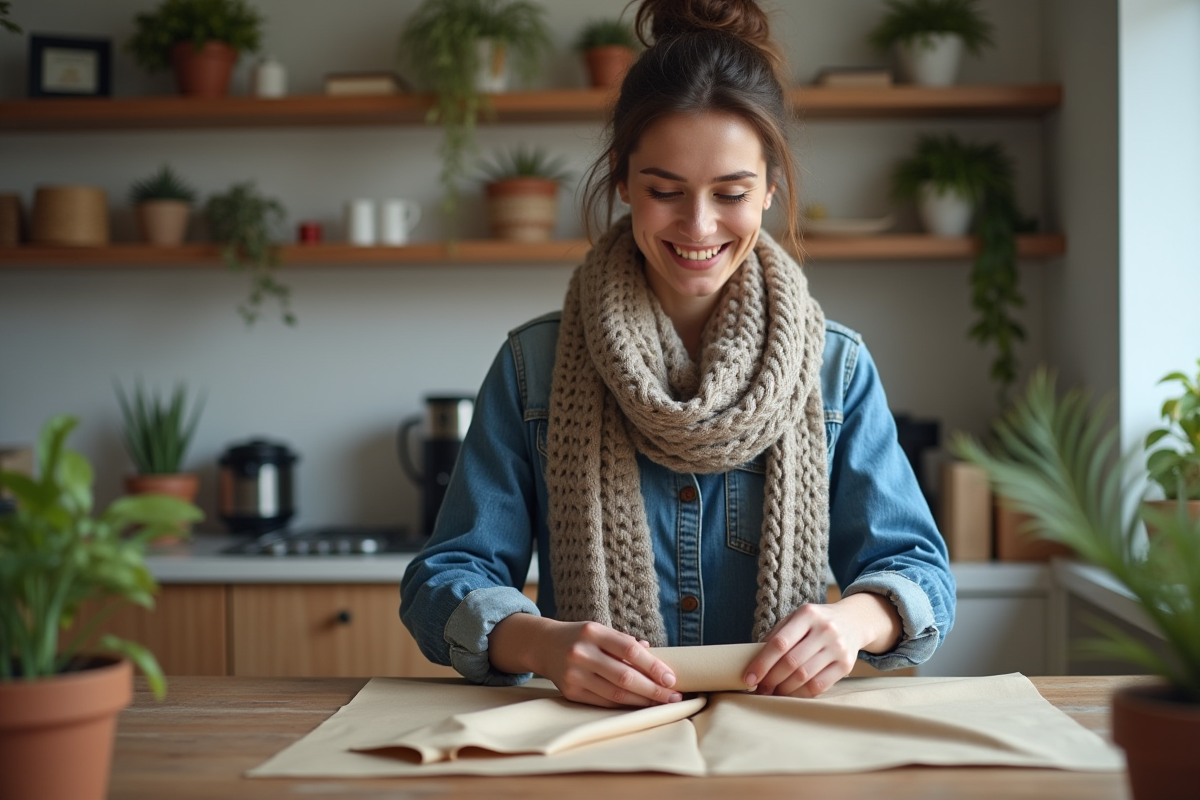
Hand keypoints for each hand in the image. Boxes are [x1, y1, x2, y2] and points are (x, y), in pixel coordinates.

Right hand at [489, 614, 681, 708]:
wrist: (543, 645)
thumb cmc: (580, 637)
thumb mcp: (600, 631)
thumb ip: (625, 643)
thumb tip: (654, 656)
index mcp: (593, 632)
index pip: (629, 650)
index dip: (653, 666)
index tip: (671, 678)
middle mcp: (581, 653)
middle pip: (624, 676)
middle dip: (653, 689)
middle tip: (674, 696)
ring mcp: (574, 674)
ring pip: (616, 693)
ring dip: (642, 701)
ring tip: (662, 703)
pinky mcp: (570, 692)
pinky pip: (604, 702)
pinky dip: (625, 705)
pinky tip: (639, 705)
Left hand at [742, 592, 900, 697]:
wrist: (852, 621)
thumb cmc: (815, 623)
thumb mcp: (796, 619)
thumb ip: (777, 636)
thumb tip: (753, 663)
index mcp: (807, 614)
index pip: (779, 643)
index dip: (762, 664)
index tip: (749, 679)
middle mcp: (825, 630)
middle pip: (791, 662)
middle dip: (771, 680)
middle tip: (760, 689)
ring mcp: (838, 648)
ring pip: (804, 676)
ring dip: (784, 689)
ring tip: (773, 693)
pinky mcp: (847, 665)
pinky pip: (819, 686)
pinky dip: (801, 694)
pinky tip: (791, 694)